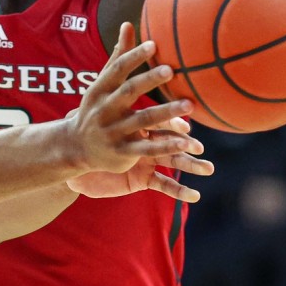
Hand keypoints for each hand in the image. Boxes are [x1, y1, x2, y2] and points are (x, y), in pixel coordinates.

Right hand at [65, 23, 211, 201]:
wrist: (75, 146)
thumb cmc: (95, 108)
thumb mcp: (102, 83)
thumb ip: (118, 56)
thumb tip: (128, 24)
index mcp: (100, 90)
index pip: (117, 70)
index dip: (134, 57)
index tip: (153, 44)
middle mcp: (105, 110)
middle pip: (128, 92)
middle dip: (149, 81)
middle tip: (171, 69)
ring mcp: (113, 132)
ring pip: (142, 120)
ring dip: (166, 112)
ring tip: (189, 104)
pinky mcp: (122, 152)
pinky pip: (147, 148)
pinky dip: (166, 144)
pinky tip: (186, 141)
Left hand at [67, 117, 213, 201]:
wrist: (78, 160)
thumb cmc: (84, 135)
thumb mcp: (87, 119)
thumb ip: (93, 105)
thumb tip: (87, 89)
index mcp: (136, 124)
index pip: (156, 122)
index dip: (169, 125)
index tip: (183, 126)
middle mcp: (145, 140)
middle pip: (169, 141)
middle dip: (185, 145)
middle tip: (199, 148)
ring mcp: (147, 160)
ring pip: (172, 162)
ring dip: (190, 166)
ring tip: (207, 169)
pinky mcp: (144, 179)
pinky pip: (164, 185)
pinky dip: (179, 190)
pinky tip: (194, 196)